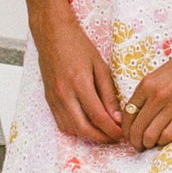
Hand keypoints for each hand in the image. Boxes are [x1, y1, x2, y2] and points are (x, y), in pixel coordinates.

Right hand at [35, 19, 124, 144]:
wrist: (52, 35)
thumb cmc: (77, 46)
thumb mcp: (100, 66)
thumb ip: (108, 93)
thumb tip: (117, 116)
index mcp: (79, 84)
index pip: (98, 117)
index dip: (112, 130)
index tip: (122, 133)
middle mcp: (64, 95)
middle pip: (83, 129)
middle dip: (101, 138)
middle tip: (115, 138)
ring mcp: (54, 99)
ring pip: (71, 129)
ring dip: (88, 136)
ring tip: (103, 133)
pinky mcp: (49, 100)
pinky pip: (61, 123)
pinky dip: (75, 129)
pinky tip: (86, 126)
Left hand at [121, 34, 171, 151]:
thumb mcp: (160, 74)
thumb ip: (147, 92)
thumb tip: (135, 114)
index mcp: (146, 84)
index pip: (127, 114)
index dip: (125, 129)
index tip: (128, 134)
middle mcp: (156, 96)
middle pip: (137, 127)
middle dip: (134, 140)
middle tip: (137, 145)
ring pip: (150, 135)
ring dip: (147, 144)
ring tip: (148, 145)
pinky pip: (168, 135)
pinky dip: (163, 141)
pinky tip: (163, 139)